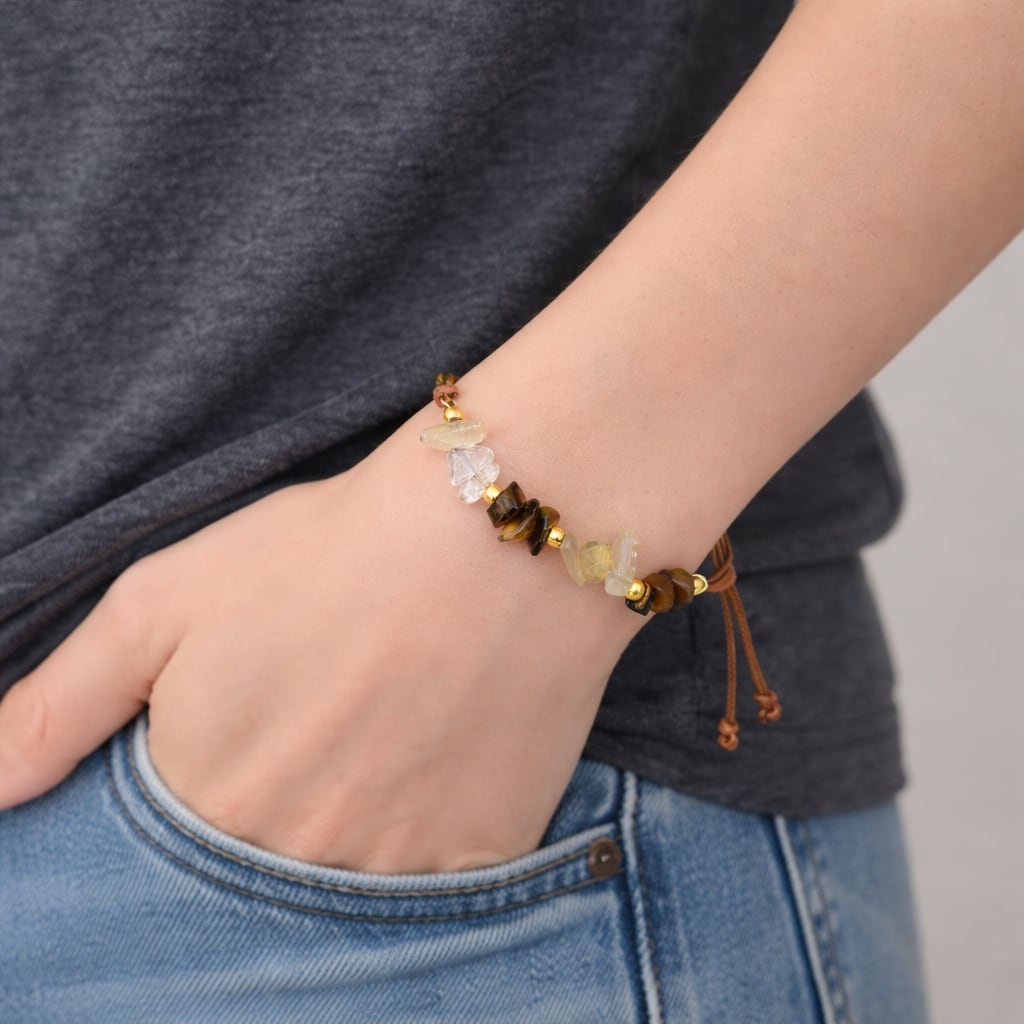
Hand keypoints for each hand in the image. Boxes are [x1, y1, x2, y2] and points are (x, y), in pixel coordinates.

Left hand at [0, 411, 642, 872]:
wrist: (499, 533)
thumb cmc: (328, 551)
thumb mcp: (164, 600)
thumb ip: (56, 708)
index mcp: (201, 804)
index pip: (168, 853)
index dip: (211, 778)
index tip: (255, 723)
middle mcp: (290, 863)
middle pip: (258, 872)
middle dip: (276, 804)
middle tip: (325, 715)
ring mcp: (393, 873)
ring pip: (343, 884)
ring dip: (350, 819)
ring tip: (381, 726)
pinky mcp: (483, 862)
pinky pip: (431, 884)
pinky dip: (423, 831)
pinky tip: (434, 751)